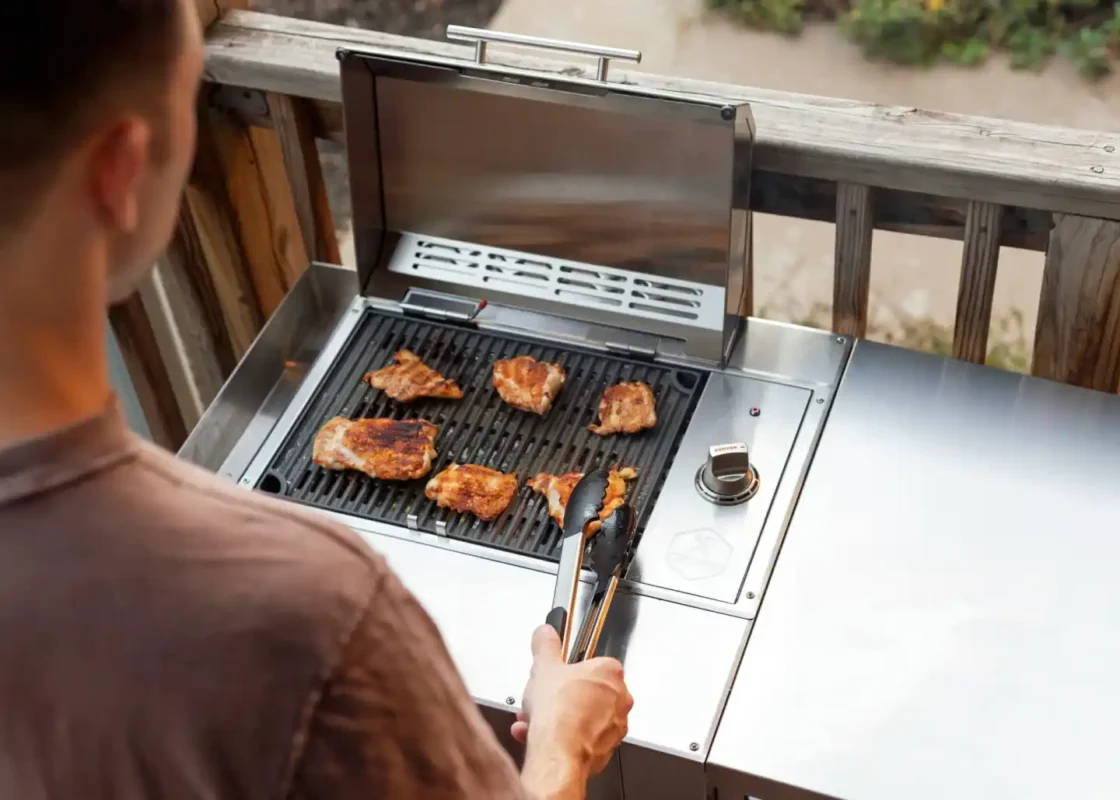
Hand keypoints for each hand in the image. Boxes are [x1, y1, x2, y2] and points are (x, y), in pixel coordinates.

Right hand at [512, 625, 632, 776]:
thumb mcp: (543, 667)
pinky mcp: (605, 750)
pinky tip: (539, 735)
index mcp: (611, 673)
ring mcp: (614, 726)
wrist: (558, 753)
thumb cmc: (559, 712)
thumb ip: (545, 645)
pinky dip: (562, 736)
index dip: (568, 670)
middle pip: (586, 692)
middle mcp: (620, 700)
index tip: (556, 674)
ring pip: (582, 717)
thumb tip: (545, 634)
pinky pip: (581, 738)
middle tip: (542, 698)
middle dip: (560, 696)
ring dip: (558, 717)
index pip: (592, 663)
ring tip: (534, 719)